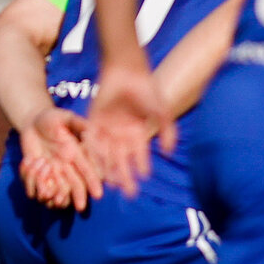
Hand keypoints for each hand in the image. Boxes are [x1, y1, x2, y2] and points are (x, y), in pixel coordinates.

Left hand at [18, 108, 102, 211]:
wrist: (33, 122)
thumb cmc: (52, 118)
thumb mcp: (64, 117)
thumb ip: (78, 124)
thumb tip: (92, 130)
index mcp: (76, 155)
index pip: (87, 172)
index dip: (92, 183)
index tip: (97, 195)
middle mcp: (66, 168)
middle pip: (74, 189)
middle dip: (73, 198)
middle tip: (63, 202)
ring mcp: (51, 174)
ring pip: (51, 192)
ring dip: (43, 184)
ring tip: (41, 163)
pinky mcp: (36, 176)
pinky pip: (33, 188)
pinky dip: (29, 179)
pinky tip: (28, 161)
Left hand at [87, 59, 173, 197]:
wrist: (126, 70)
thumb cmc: (146, 89)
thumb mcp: (161, 111)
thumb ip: (167, 130)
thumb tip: (170, 151)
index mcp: (137, 132)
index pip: (139, 155)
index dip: (141, 167)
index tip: (144, 180)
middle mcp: (121, 134)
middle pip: (122, 159)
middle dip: (126, 176)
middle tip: (128, 193)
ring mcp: (106, 128)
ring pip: (107, 154)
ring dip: (109, 169)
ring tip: (112, 183)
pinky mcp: (93, 121)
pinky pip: (93, 140)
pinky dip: (94, 152)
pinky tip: (96, 164)